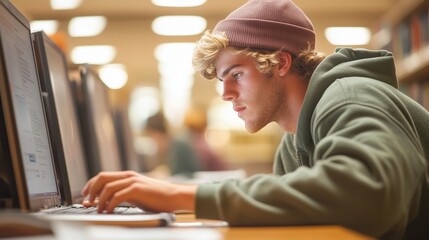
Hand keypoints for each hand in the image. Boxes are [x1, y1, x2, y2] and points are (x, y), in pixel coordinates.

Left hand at [81, 170, 196, 212]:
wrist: (174, 196)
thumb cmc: (158, 198)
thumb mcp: (137, 194)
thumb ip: (123, 195)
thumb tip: (106, 202)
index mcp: (128, 176)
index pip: (103, 176)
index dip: (91, 184)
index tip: (85, 195)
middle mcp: (129, 176)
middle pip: (102, 178)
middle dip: (91, 190)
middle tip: (87, 202)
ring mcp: (133, 181)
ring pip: (107, 187)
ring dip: (99, 199)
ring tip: (97, 209)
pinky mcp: (137, 189)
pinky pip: (117, 196)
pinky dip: (109, 204)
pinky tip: (108, 211)